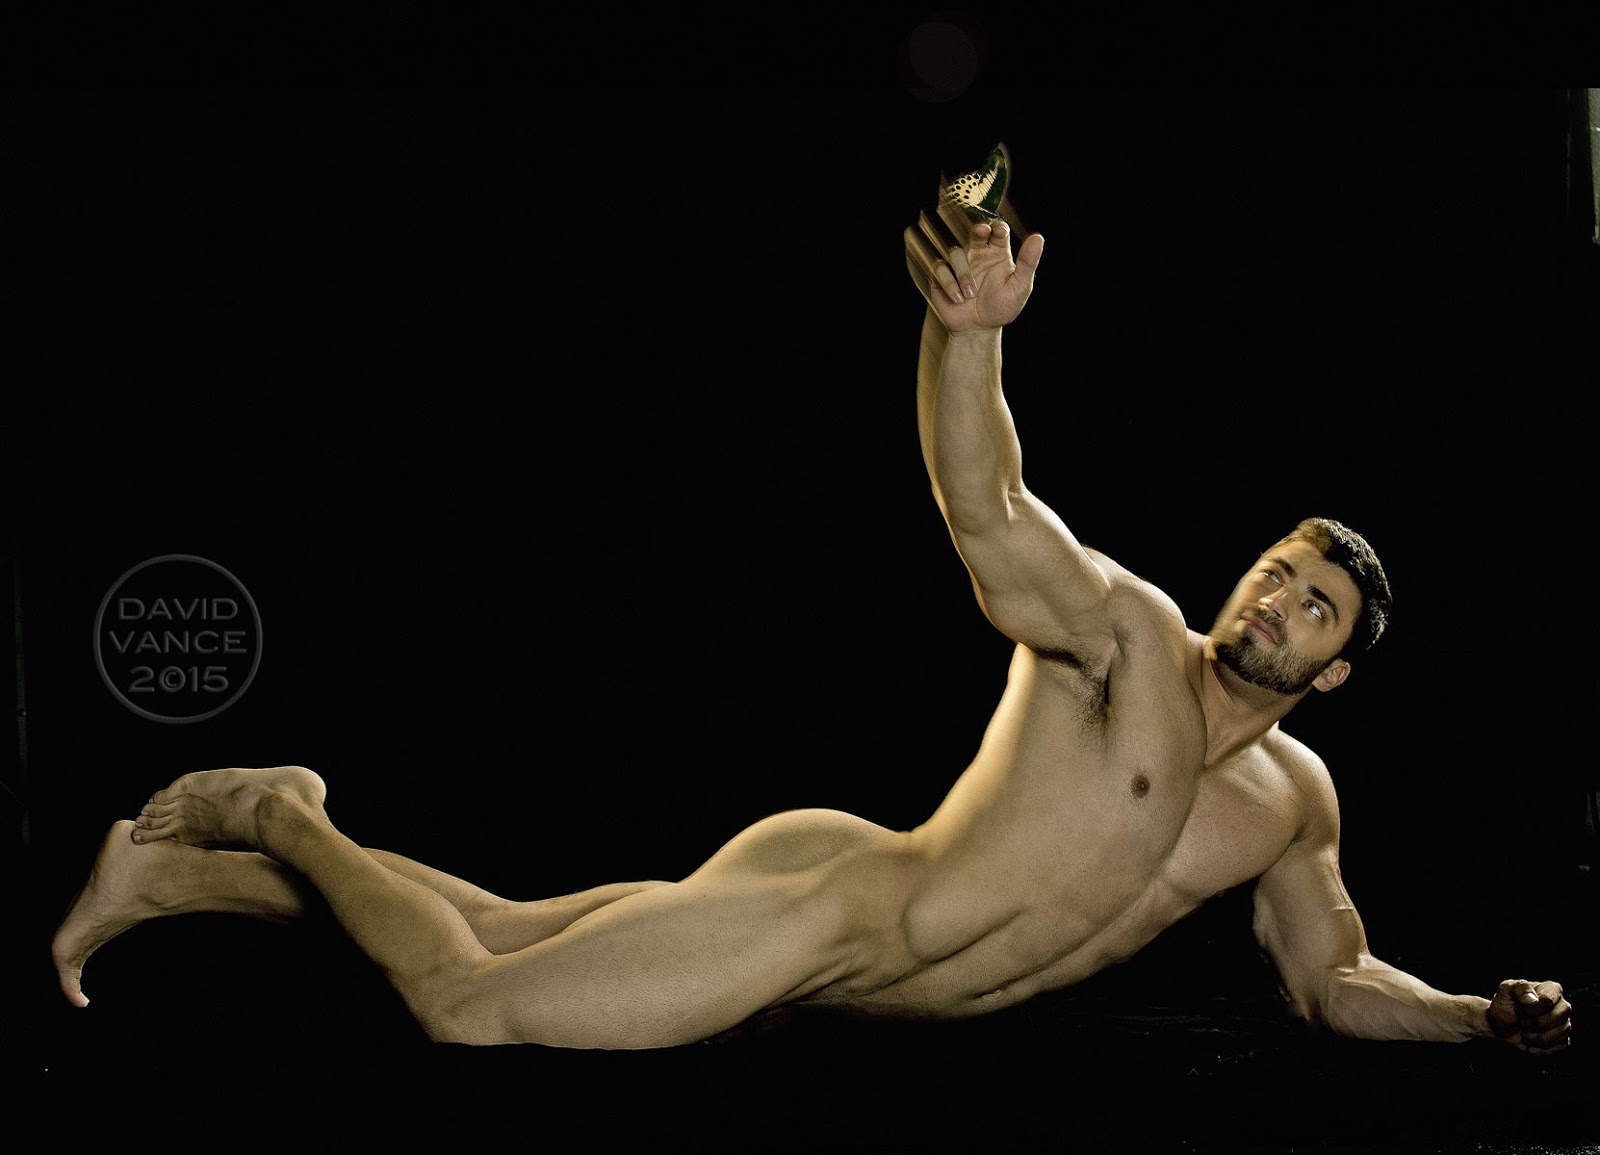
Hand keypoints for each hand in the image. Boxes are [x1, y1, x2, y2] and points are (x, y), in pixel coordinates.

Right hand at [904, 201, 1043, 332]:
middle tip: (981, 232)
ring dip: (963, 274)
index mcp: (998, 254)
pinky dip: (949, 283)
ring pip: (956, 252)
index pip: (998, 231)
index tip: (998, 232)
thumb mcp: (1019, 287)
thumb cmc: (1001, 309)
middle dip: (978, 229)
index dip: (998, 227)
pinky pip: (940, 267)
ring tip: (970, 295)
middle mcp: (978, 255)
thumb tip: (1038, 237)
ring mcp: (960, 264)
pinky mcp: (943, 275)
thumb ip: (1028, 262)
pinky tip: (958, 298)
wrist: (978, 330)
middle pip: (976, 232)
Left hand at [1486, 979, 1571, 1054]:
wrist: (1501, 1024)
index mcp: (1552, 989)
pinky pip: (1556, 1049)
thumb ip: (1520, 988)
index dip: (1530, 1009)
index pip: (1548, 1001)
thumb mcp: (1506, 990)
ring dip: (1533, 1037)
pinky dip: (1538, 1049)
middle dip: (1531, 1023)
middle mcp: (1563, 1006)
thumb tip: (1533, 1000)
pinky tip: (1530, 1042)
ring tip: (1524, 1031)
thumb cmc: (1505, 1004)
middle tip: (1521, 1021)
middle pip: (1554, 1019)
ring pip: (1555, 1036)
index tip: (1518, 1009)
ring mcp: (1565, 1024)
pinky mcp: (1563, 1041)